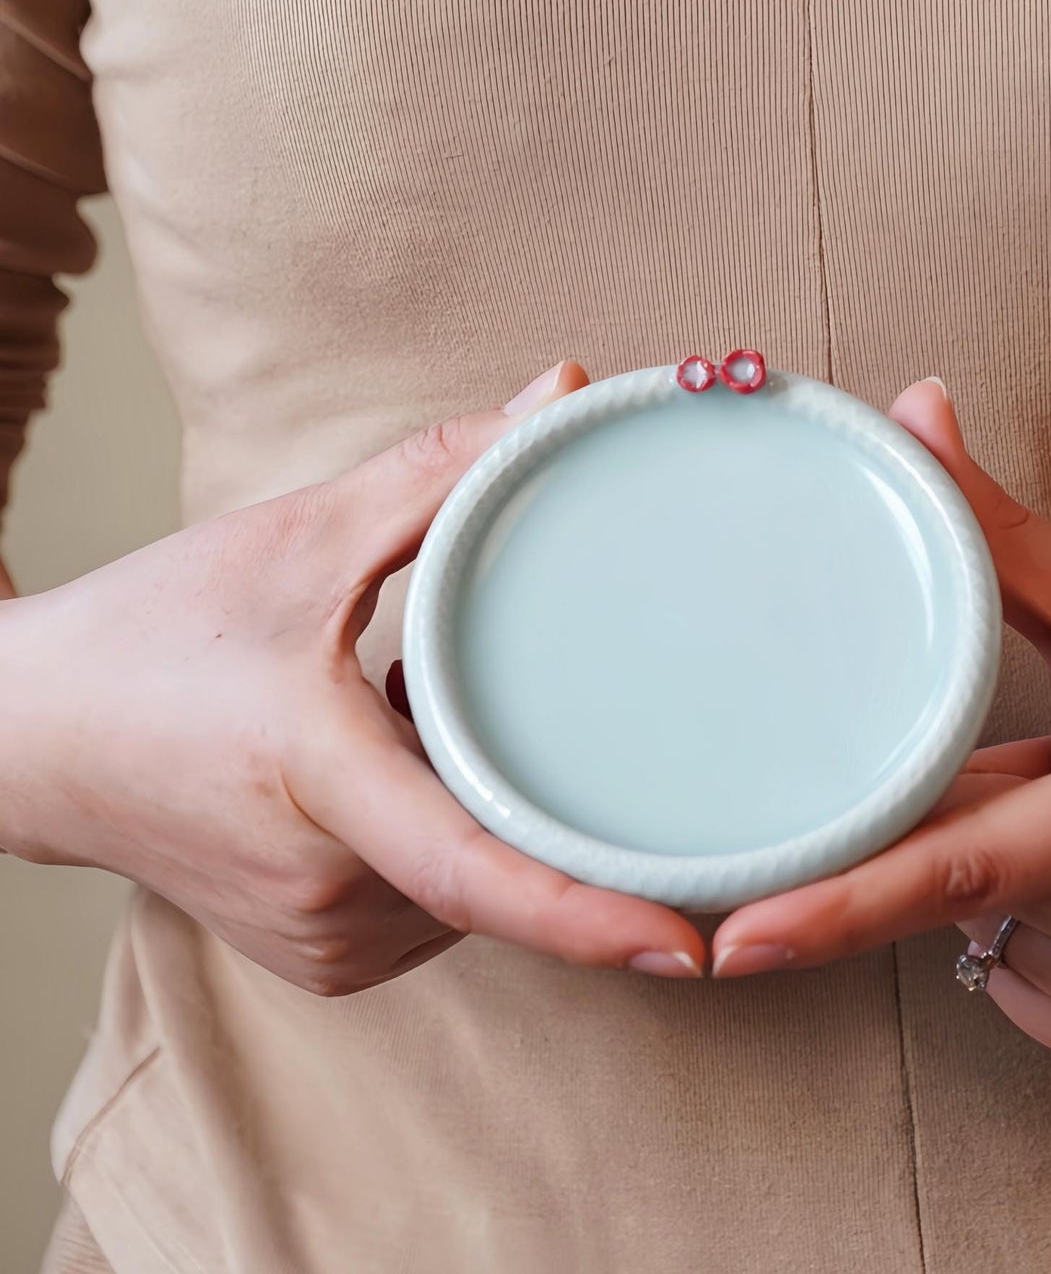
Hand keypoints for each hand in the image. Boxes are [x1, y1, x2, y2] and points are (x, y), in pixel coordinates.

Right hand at [0, 361, 704, 993]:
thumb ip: (441, 468)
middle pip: (499, 856)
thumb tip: (562, 394)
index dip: (589, 917)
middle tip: (523, 710)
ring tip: (413, 719)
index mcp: (321, 784)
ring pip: (474, 884)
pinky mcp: (319, 956)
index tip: (684, 948)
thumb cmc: (154, 634)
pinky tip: (400, 767)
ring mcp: (320, 938)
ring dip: (484, 807)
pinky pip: (433, 902)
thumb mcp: (299, 537)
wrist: (29, 737)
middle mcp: (327, 889)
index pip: (475, 873)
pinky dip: (446, 836)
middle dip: (539, 788)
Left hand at [712, 378, 1050, 1078]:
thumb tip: (913, 413)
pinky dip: (1045, 930)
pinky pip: (1034, 986)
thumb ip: (1004, 535)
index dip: (840, 907)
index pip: (960, 865)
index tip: (736, 943)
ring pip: (994, 935)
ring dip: (1014, 873)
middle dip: (972, 818)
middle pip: (966, 886)